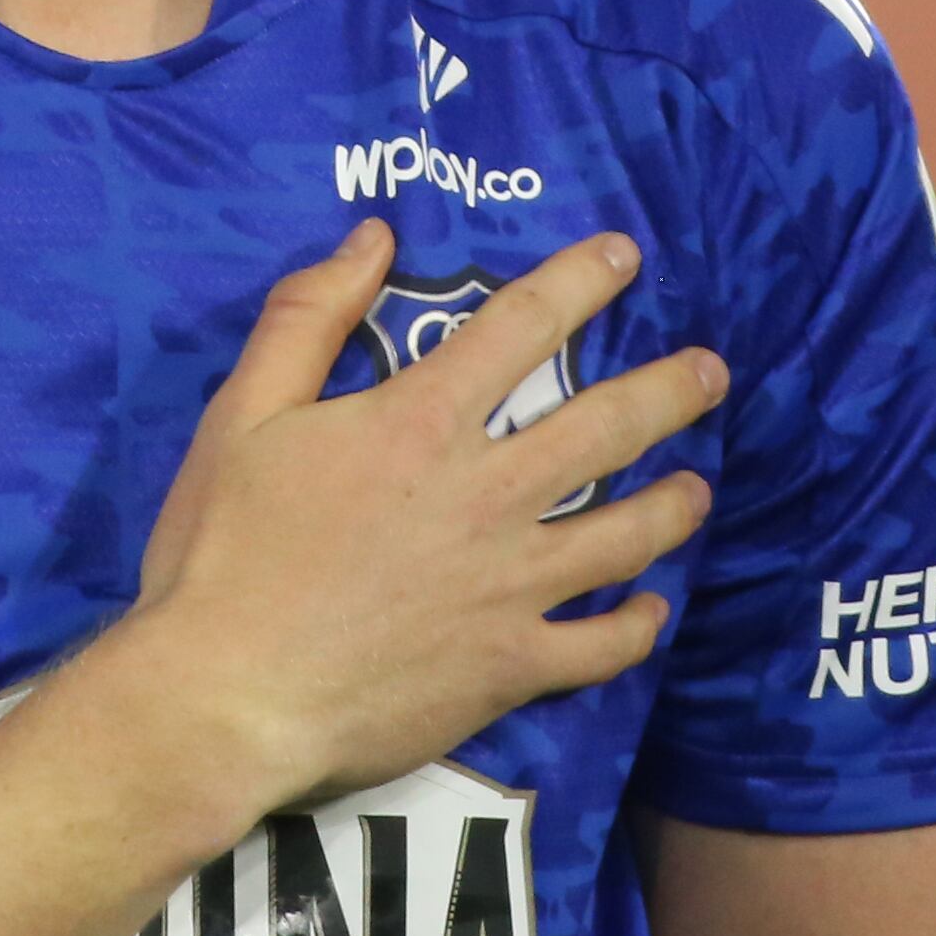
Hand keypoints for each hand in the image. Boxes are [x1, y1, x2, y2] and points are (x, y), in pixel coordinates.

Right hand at [117, 221, 725, 814]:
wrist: (225, 698)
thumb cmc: (223, 551)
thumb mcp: (243, 412)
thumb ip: (308, 315)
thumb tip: (373, 237)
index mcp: (422, 423)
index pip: (521, 326)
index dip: (580, 280)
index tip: (626, 256)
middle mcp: (487, 495)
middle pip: (605, 427)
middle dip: (670, 390)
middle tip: (713, 372)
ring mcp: (509, 587)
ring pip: (625, 536)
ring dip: (674, 505)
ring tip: (702, 486)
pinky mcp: (509, 668)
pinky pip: (599, 646)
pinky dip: (636, 627)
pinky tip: (652, 611)